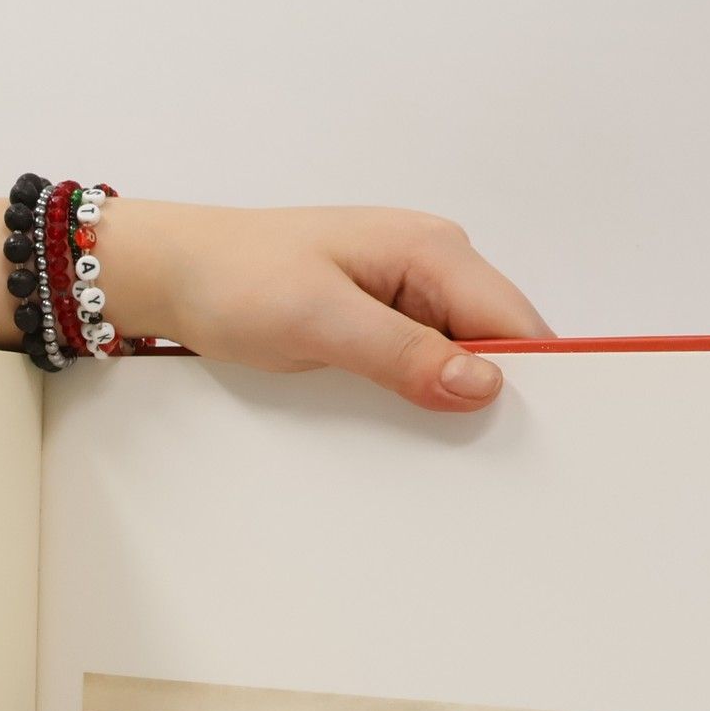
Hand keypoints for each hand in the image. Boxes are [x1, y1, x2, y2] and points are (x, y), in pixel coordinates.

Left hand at [102, 201, 553, 410]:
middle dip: (494, 397)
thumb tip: (482, 382)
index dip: (534, 381)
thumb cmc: (236, 279)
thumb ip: (402, 352)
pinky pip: (425, 362)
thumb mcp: (319, 320)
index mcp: (433, 250)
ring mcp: (409, 292)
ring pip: (463, 358)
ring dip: (454, 400)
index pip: (516, 323)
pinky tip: (407, 424)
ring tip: (440, 446)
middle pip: (499, 344)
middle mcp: (434, 264)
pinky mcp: (383, 319)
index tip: (529, 439)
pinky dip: (422, 395)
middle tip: (481, 460)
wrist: (175, 271)